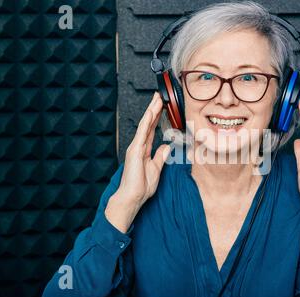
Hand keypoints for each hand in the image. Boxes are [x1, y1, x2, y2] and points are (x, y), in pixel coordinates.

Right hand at [105, 92, 170, 232]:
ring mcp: (136, 147)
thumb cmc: (141, 186)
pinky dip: (147, 121)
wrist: (132, 197)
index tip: (162, 107)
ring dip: (151, 111)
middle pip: (148, 124)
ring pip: (145, 124)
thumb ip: (160, 157)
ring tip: (156, 98)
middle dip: (154, 109)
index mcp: (144, 150)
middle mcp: (139, 146)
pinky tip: (151, 112)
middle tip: (159, 96)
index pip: (151, 130)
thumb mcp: (156, 169)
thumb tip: (166, 146)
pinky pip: (142, 132)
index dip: (157, 118)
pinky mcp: (135, 150)